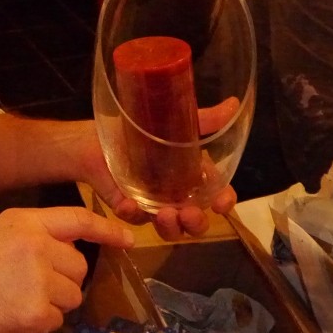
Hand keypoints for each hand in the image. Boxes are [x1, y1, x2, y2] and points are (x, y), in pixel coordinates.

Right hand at [0, 207, 132, 332]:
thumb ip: (33, 236)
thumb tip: (69, 248)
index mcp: (25, 222)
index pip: (77, 219)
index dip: (106, 229)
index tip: (127, 238)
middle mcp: (36, 245)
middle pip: (79, 267)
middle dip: (62, 280)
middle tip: (27, 285)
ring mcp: (37, 278)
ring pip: (71, 297)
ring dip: (51, 304)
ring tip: (15, 299)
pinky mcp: (35, 311)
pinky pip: (55, 322)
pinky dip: (37, 325)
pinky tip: (10, 315)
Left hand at [83, 99, 239, 239]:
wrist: (98, 132)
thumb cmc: (137, 129)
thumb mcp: (173, 122)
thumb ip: (205, 119)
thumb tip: (234, 104)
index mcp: (192, 175)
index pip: (216, 195)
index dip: (224, 201)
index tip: (222, 204)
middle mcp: (175, 194)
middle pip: (195, 221)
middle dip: (196, 223)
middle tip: (189, 214)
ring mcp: (151, 203)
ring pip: (168, 228)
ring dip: (170, 227)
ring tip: (165, 215)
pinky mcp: (127, 206)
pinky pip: (132, 217)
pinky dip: (132, 213)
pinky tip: (128, 204)